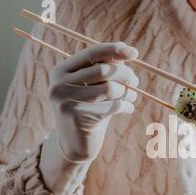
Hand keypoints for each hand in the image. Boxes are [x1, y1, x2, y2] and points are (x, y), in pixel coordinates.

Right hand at [40, 42, 138, 194]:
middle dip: (126, 74)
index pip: (91, 53)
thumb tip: (126, 50)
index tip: (134, 52)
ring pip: (111, 88)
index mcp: (61, 70)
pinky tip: (128, 109)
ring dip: (128, 91)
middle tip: (135, 82)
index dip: (114, 50)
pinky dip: (127, 106)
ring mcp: (67, 101)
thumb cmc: (88, 109)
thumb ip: (105, 68)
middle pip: (104, 70)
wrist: (75, 143)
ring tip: (132, 96)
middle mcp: (60, 84)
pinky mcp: (79, 118)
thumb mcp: (92, 86)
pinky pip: (114, 106)